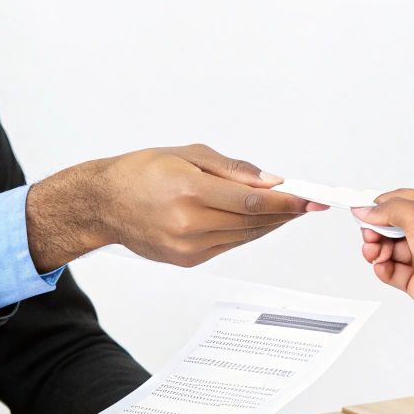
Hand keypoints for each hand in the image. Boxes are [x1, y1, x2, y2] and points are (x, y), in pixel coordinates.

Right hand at [24, 144, 325, 269]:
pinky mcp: (187, 260)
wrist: (104, 204)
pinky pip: (228, 246)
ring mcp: (187, 246)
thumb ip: (232, 169)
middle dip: (285, 213)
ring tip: (288, 211)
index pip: (252, 200)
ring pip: (244, 237)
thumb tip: (270, 180)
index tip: (309, 199)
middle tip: (309, 203)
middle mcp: (188, 223)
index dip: (286, 201)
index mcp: (189, 190)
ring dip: (270, 224)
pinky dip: (246, 233)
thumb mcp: (187, 153)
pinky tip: (258, 221)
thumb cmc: (141, 172)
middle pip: (252, 221)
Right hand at [355, 188, 413, 305]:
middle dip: (376, 230)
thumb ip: (390, 210)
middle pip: (393, 226)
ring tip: (374, 252)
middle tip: (369, 234)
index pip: (401, 200)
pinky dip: (383, 269)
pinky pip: (395, 272)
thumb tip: (367, 210)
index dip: (380, 206)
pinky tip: (381, 266)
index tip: (360, 210)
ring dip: (375, 250)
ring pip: (391, 250)